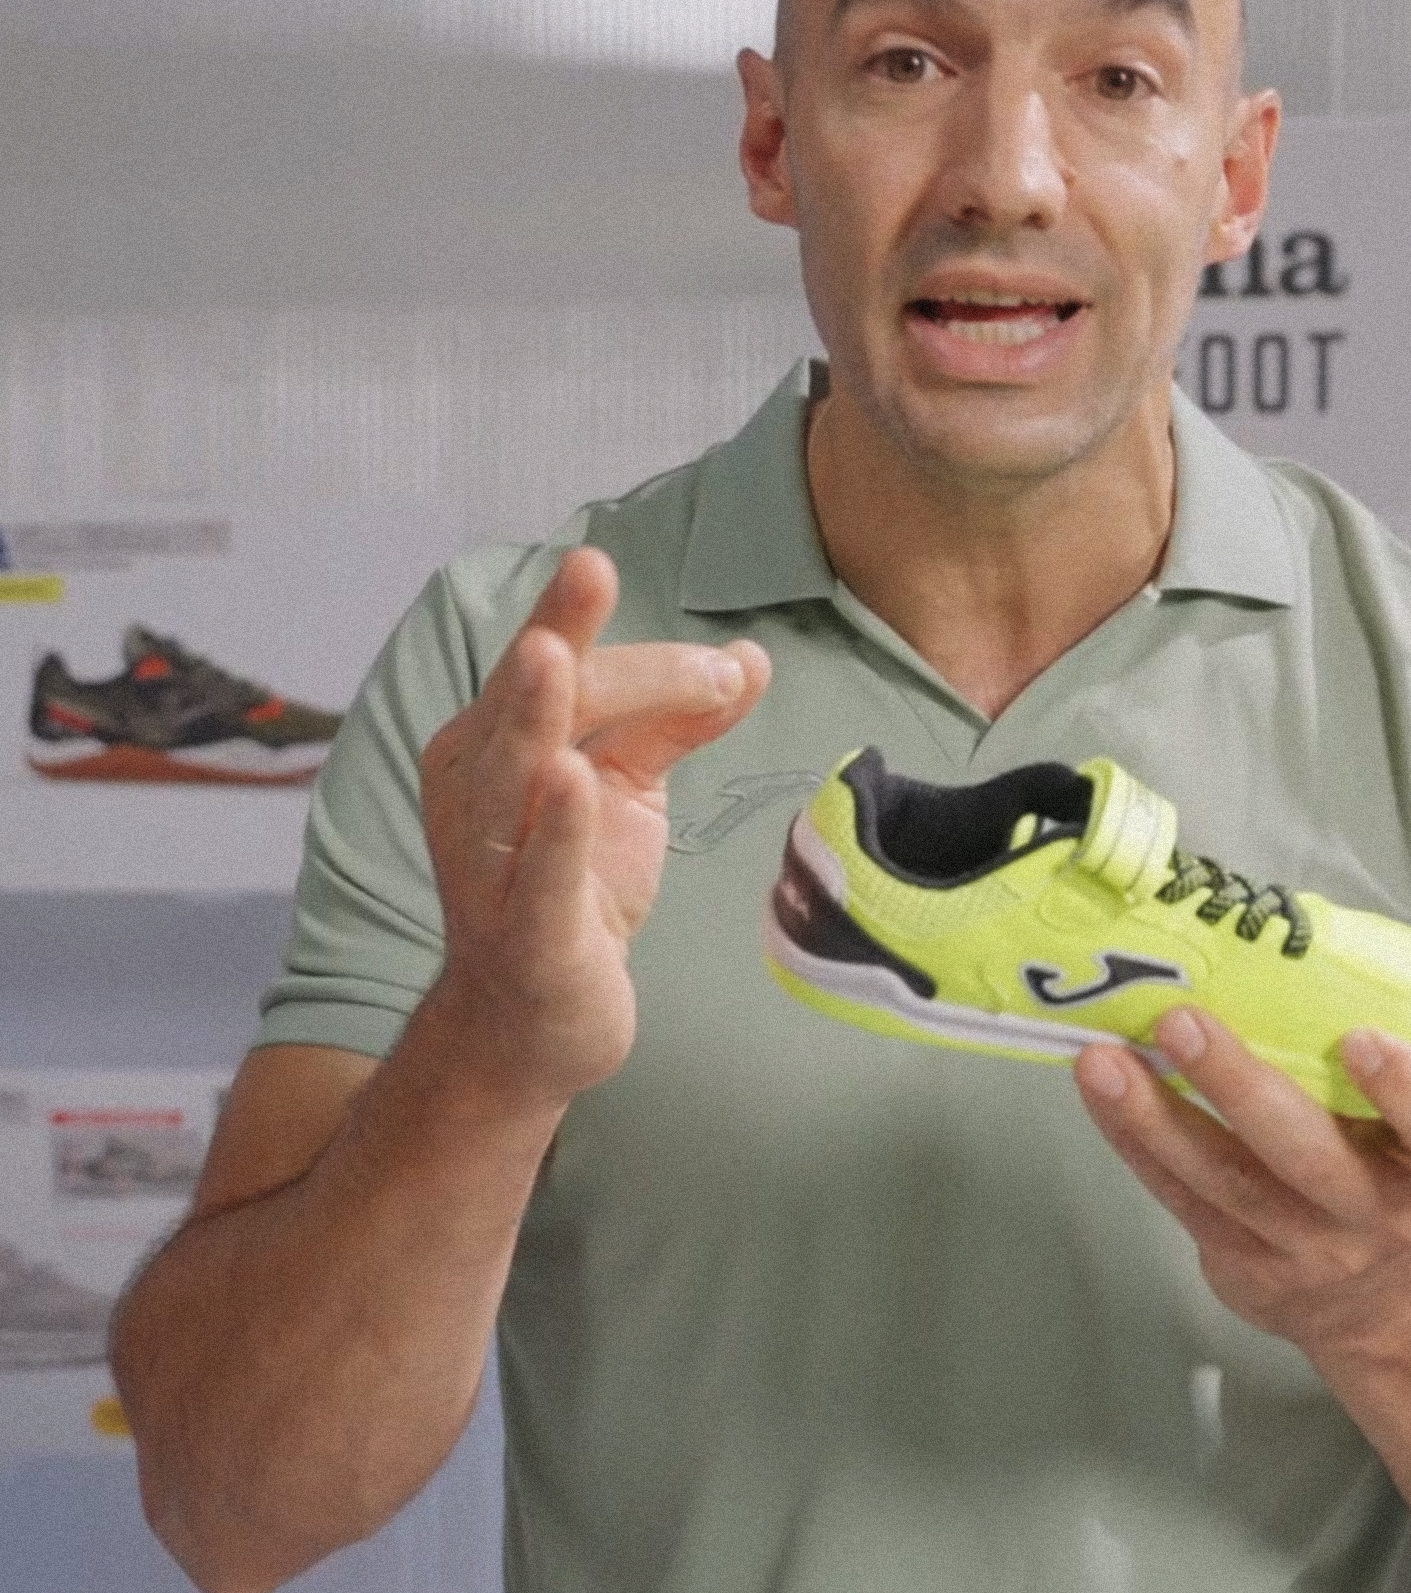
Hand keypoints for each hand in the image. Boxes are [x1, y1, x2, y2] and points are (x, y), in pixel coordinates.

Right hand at [420, 547, 768, 1107]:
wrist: (535, 1024)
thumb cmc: (575, 890)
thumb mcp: (627, 789)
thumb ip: (677, 720)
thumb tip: (750, 657)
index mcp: (497, 742)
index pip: (555, 668)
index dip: (599, 629)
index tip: (656, 607)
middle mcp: (478, 792)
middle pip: (530, 702)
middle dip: (562, 636)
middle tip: (591, 569)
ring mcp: (493, 864)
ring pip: (511, 774)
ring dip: (534, 714)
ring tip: (553, 655)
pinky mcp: (527, 934)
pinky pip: (539, 875)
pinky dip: (557, 829)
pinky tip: (574, 781)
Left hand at [1072, 1011, 1410, 1353]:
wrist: (1375, 1299)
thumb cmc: (1379, 1163)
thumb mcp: (1405, 1124)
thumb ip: (1363, 1054)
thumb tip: (1269, 935)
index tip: (1361, 1038)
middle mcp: (1372, 1212)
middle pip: (1306, 1154)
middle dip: (1238, 1086)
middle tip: (1180, 1021)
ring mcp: (1303, 1247)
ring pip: (1224, 1180)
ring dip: (1155, 1115)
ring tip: (1103, 1059)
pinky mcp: (1241, 1266)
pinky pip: (1179, 1199)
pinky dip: (1133, 1139)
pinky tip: (1098, 1090)